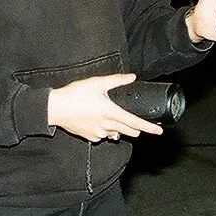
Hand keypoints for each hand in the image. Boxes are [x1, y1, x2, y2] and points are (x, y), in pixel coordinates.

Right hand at [47, 73, 163, 142]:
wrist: (55, 108)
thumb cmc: (75, 95)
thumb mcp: (97, 83)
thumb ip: (117, 80)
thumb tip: (132, 77)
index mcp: (111, 112)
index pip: (135, 122)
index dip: (149, 127)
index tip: (159, 131)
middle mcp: (107, 125)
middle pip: (128, 131)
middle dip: (136, 129)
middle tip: (138, 123)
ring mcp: (98, 133)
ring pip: (115, 133)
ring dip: (118, 128)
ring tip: (111, 116)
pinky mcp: (89, 137)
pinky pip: (102, 135)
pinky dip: (104, 129)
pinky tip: (97, 120)